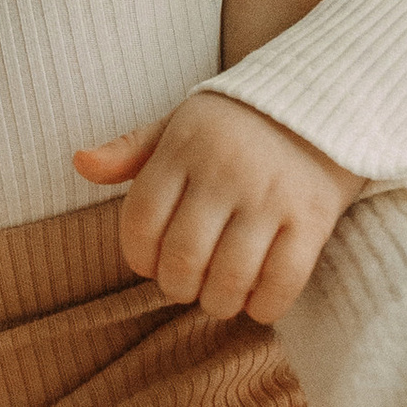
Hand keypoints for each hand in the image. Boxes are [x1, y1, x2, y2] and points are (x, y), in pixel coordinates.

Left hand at [71, 89, 362, 324]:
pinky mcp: (313, 218)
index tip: (149, 264)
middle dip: (176, 287)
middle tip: (185, 286)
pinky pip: (282, 282)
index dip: (138, 257)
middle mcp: (226, 171)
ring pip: (229, 278)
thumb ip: (131, 149)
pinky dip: (264, 307)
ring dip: (217, 303)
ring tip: (218, 297)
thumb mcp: (181, 123)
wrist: (325, 100)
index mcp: (185, 147)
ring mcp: (271, 196)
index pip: (141, 220)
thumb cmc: (238, 123)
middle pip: (183, 257)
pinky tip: (257, 302)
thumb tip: (81, 164)